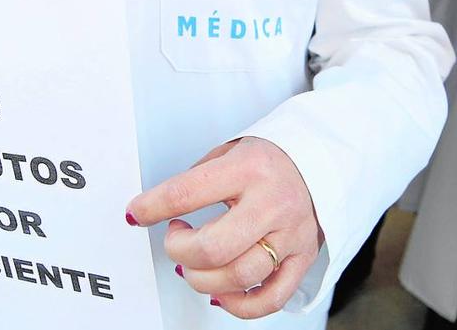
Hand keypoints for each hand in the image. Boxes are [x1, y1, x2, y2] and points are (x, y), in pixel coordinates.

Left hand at [125, 137, 323, 318]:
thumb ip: (195, 181)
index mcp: (248, 169)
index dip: (152, 207)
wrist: (319, 162)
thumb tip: (154, 209)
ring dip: (201, 278)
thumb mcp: (228, 152)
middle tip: (174, 238)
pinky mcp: (302, 258)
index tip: (137, 213)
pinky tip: (220, 292)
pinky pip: (270, 298)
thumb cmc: (268, 159)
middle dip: (178, 250)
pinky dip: (237, 305)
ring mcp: (290, 234)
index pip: (186, 193)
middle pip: (212, 248)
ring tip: (194, 262)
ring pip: (238, 277)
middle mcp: (272, 202)